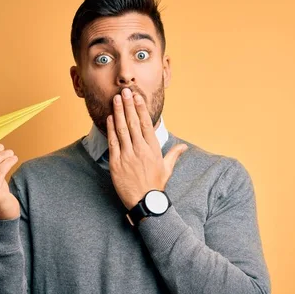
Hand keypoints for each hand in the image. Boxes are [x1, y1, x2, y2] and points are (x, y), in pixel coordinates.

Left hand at [106, 88, 187, 209]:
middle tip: (125, 91)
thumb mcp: (167, 168)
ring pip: (122, 130)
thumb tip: (184, 146)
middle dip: (129, 106)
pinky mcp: (116, 163)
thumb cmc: (156, 185)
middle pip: (133, 123)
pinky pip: (113, 142)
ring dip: (119, 113)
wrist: (145, 202)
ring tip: (116, 99)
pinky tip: (110, 118)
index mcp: (153, 149)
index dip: (141, 109)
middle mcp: (140, 150)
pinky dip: (111, 129)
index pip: (146, 124)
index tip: (137, 97)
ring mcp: (128, 156)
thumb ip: (174, 154)